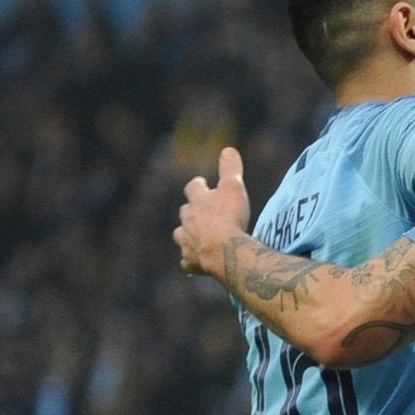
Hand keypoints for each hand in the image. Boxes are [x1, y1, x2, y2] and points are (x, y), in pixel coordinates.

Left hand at [175, 147, 250, 277]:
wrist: (223, 250)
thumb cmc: (229, 217)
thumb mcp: (233, 188)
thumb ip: (230, 169)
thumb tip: (228, 149)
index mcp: (197, 202)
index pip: (193, 188)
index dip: (198, 185)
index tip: (202, 182)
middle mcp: (187, 221)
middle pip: (185, 212)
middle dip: (191, 212)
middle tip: (200, 212)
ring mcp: (187, 243)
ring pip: (181, 236)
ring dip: (187, 236)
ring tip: (195, 238)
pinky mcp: (191, 263)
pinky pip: (188, 262)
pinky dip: (191, 262)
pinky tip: (196, 265)